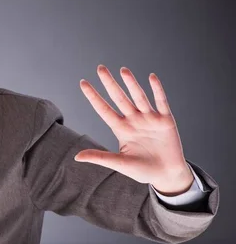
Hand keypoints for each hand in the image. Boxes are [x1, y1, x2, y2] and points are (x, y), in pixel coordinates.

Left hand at [74, 64, 193, 195]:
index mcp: (121, 129)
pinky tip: (151, 77)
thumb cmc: (142, 170)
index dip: (93, 97)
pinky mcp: (166, 120)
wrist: (167, 175)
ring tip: (122, 70)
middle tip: (100, 68)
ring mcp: (149, 118)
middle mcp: (133, 120)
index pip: (103, 109)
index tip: (83, 83)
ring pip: (138, 97)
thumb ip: (100, 157)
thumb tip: (77, 157)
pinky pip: (161, 102)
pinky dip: (157, 90)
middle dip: (109, 83)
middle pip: (119, 98)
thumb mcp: (120, 163)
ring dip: (131, 84)